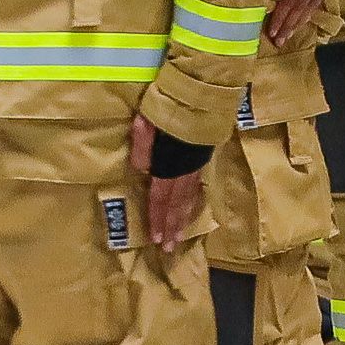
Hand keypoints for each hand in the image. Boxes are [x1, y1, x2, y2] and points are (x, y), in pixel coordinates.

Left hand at [127, 117, 205, 251]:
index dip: (158, 219)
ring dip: (183, 219)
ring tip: (180, 238)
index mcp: (168, 165)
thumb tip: (142, 169)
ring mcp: (195, 166)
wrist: (201, 96)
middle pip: (177, 204)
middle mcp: (183, 171)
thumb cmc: (170, 108)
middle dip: (172, 227)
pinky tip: (191, 209)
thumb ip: (142, 148)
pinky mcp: (202, 159)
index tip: (157, 239)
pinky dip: (192, 202)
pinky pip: (196, 187)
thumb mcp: (146, 124)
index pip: (160, 198)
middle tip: (170, 249)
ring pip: (188, 198)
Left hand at [262, 0, 327, 49]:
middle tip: (279, 43)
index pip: (285, 7)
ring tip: (288, 37)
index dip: (278, 21)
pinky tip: (303, 22)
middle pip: (294, 14)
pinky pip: (313, 7)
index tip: (271, 33)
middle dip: (286, 29)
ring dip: (296, 26)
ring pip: (305, 13)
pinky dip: (307, 16)